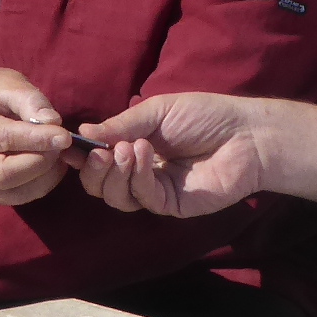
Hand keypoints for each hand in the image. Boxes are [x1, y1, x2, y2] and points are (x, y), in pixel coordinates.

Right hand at [0, 67, 80, 205]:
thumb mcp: (5, 81)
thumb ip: (29, 99)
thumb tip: (53, 123)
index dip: (35, 140)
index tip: (64, 137)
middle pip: (2, 174)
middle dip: (40, 162)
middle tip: (62, 145)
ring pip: (10, 193)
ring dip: (43, 177)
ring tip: (58, 154)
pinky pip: (14, 198)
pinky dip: (39, 186)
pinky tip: (50, 166)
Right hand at [77, 94, 266, 217]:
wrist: (246, 134)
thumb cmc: (205, 116)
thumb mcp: (158, 111)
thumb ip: (121, 125)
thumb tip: (83, 133)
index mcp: (135, 148)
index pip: (99, 161)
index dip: (82, 158)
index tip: (70, 147)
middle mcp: (141, 172)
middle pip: (101, 186)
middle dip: (94, 171)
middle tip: (100, 154)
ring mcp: (156, 191)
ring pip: (117, 197)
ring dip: (115, 174)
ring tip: (126, 149)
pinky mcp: (172, 205)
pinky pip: (143, 199)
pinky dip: (138, 178)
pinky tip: (144, 155)